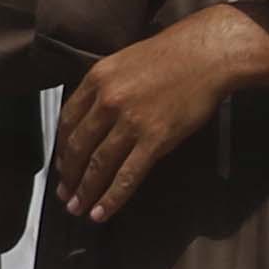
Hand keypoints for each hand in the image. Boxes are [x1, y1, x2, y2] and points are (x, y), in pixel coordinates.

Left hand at [53, 4, 268, 222]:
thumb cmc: (172, 55)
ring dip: (85, 191)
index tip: (62, 165)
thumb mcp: (124, 62)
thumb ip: (105, 88)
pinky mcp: (155, 139)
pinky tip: (102, 212)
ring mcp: (130, 122)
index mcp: (96, 80)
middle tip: (64, 194)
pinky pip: (127, 175)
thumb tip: (95, 118)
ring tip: (78, 209)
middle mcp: (107, 101)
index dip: (62, 148)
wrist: (207, 56)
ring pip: (98, 165)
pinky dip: (112, 198)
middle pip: (78, 147)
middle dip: (69, 175)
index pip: (67, 121)